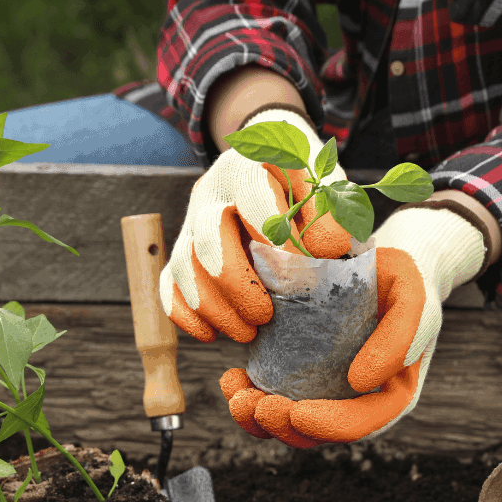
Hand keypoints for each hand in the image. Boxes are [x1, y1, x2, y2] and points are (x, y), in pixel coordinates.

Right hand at [159, 108, 351, 342]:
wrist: (272, 171)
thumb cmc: (305, 184)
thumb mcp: (326, 184)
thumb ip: (332, 212)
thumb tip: (324, 252)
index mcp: (248, 167)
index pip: (254, 201)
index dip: (278, 240)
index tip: (305, 271)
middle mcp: (211, 191)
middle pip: (209, 239)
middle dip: (237, 286)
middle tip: (266, 315)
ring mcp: (191, 222)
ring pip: (185, 267)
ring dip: (214, 307)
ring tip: (248, 332)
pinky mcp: (183, 249)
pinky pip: (169, 284)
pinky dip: (186, 314)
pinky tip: (212, 333)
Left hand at [220, 207, 489, 445]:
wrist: (378, 262)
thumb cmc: (400, 280)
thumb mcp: (412, 297)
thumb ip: (401, 336)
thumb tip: (360, 382)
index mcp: (390, 393)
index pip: (361, 423)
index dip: (329, 426)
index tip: (297, 413)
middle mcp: (357, 400)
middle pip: (319, 433)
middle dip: (284, 427)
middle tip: (257, 406)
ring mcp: (325, 390)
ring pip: (289, 422)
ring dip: (258, 419)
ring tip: (238, 398)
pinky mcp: (298, 373)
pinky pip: (272, 395)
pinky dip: (248, 393)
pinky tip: (232, 378)